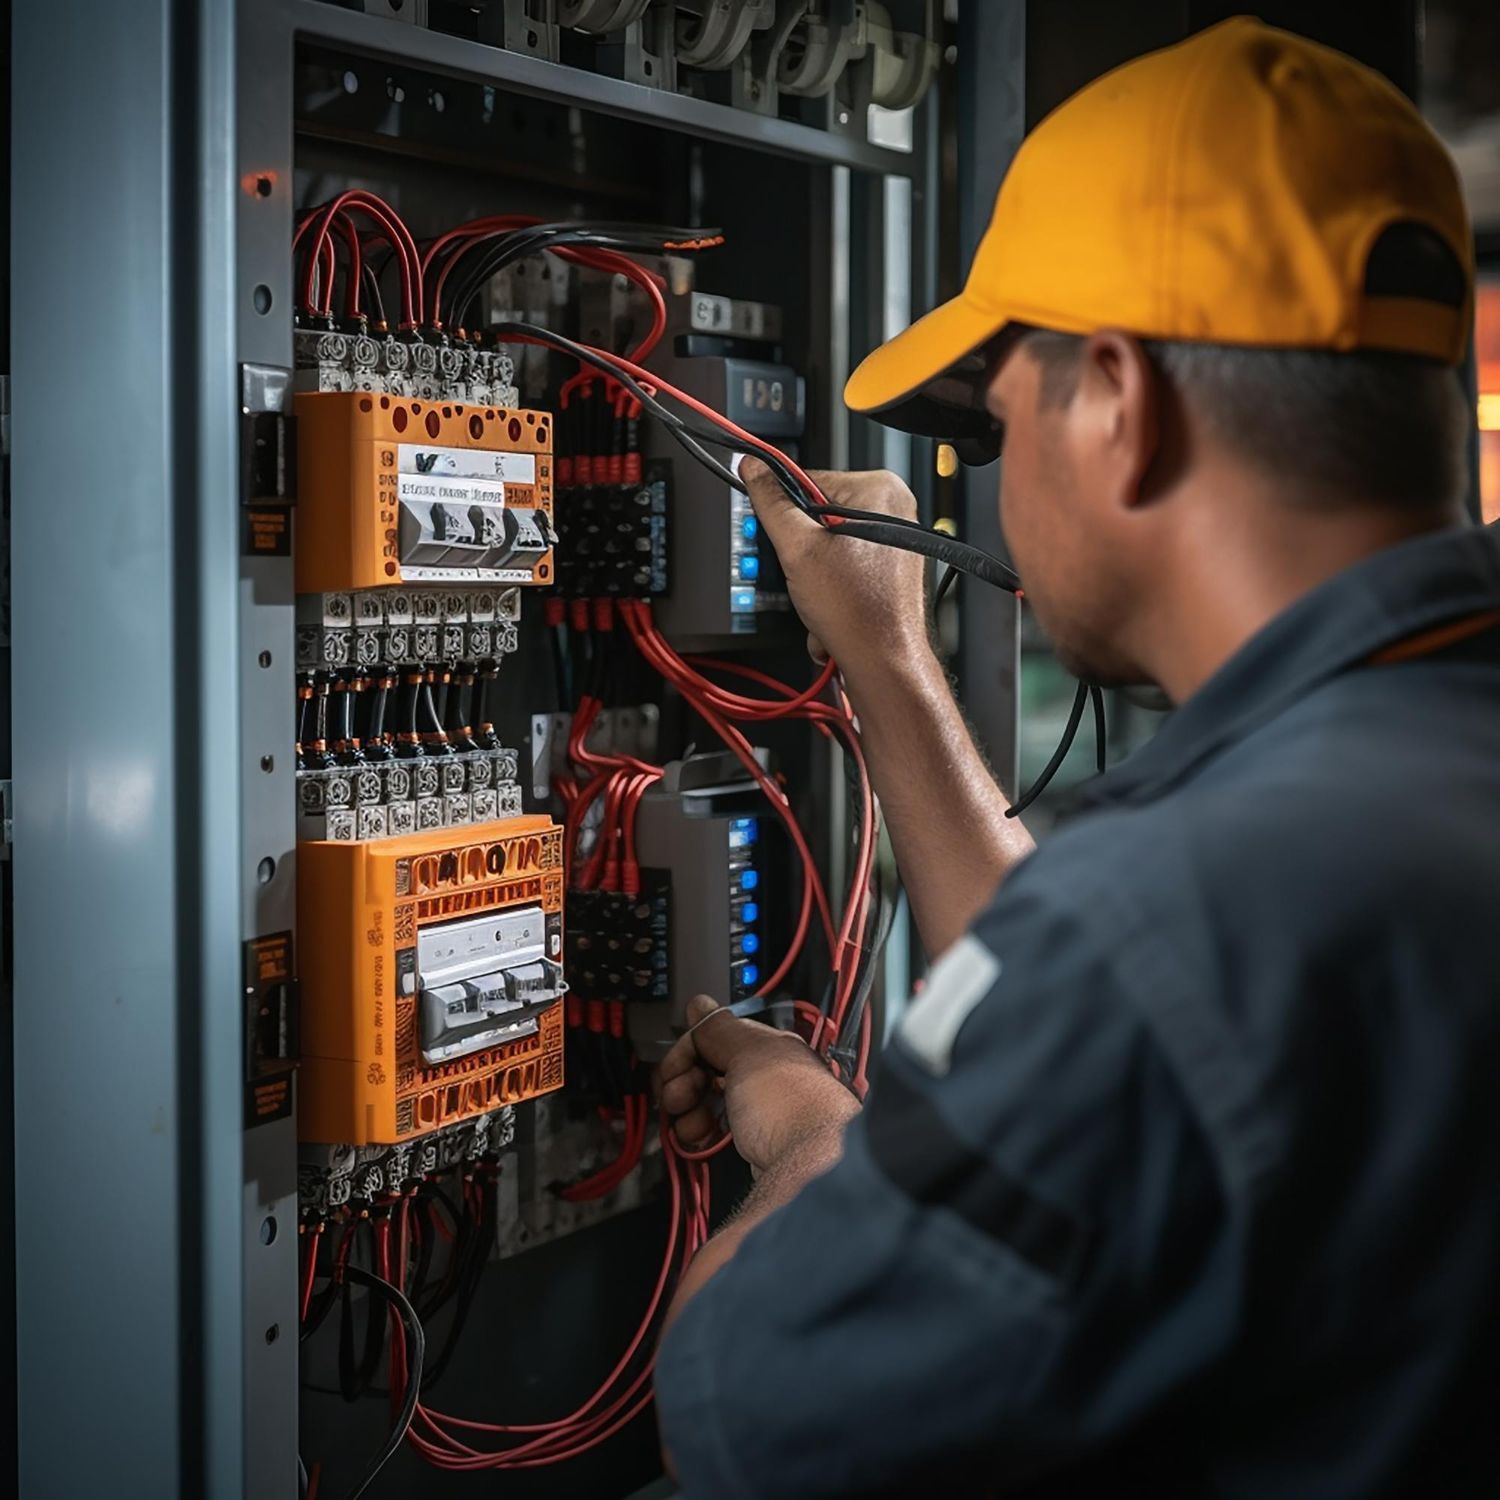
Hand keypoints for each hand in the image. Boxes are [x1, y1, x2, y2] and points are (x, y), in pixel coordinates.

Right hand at [659, 996, 859, 1173]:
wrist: (811, 1167)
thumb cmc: (786, 1104)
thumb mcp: (747, 1054)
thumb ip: (719, 1028)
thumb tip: (701, 1003)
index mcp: (767, 1047)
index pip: (716, 1037)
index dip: (689, 1050)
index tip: (672, 1069)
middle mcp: (764, 1075)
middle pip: (709, 1069)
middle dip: (684, 1082)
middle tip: (677, 1098)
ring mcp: (759, 1110)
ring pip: (710, 1101)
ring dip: (689, 1110)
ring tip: (689, 1125)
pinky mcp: (754, 1142)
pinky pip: (718, 1129)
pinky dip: (702, 1132)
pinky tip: (699, 1139)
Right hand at [739, 461, 931, 679]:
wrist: (883, 660)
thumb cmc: (858, 610)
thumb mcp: (797, 547)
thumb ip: (771, 502)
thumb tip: (754, 469)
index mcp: (880, 489)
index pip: (810, 479)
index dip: (786, 511)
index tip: (779, 531)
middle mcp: (895, 510)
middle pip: (820, 516)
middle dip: (804, 553)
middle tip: (808, 574)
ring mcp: (896, 541)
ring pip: (831, 547)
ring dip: (816, 577)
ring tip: (824, 596)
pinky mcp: (891, 568)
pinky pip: (848, 567)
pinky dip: (834, 589)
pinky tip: (835, 607)